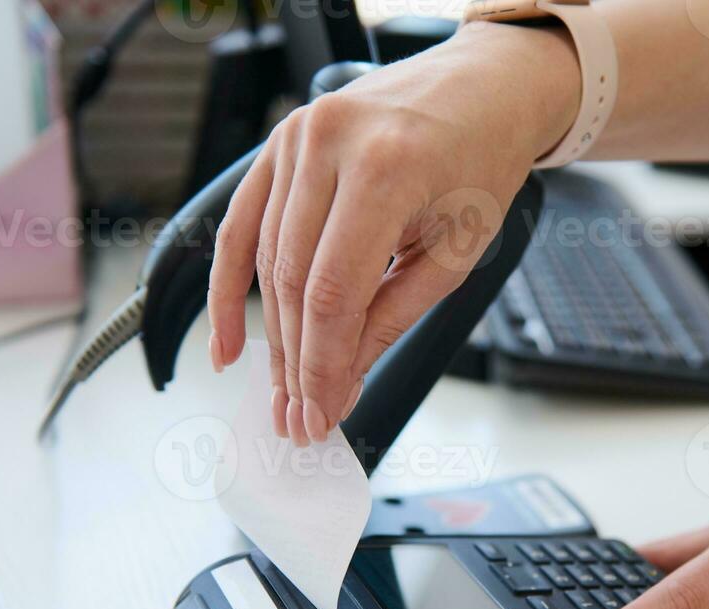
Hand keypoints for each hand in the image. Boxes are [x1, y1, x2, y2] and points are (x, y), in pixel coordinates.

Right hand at [206, 23, 579, 442]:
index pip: (333, 293)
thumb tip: (343, 382)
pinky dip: (227, 287)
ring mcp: (296, 137)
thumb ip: (393, 318)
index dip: (322, 364)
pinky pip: (239, 225)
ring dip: (269, 336)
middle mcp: (330, 145)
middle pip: (291, 281)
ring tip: (280, 393)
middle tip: (299, 417)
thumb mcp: (455, 251)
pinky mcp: (278, 142)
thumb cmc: (479, 164)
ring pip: (264, 260)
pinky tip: (227, 344)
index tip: (322, 415)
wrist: (481, 90)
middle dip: (295, 361)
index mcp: (387, 169)